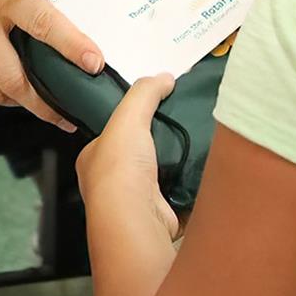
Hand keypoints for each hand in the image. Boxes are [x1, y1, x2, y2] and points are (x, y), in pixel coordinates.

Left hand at [78, 73, 181, 240]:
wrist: (135, 217)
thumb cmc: (118, 172)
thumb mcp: (128, 116)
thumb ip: (145, 93)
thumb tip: (163, 78)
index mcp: (95, 158)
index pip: (112, 134)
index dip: (130, 121)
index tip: (153, 109)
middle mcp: (112, 183)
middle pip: (139, 155)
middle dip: (158, 144)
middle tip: (179, 126)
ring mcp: (136, 202)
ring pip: (161, 176)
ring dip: (176, 165)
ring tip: (194, 145)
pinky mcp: (161, 216)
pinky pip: (180, 196)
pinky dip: (191, 186)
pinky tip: (201, 172)